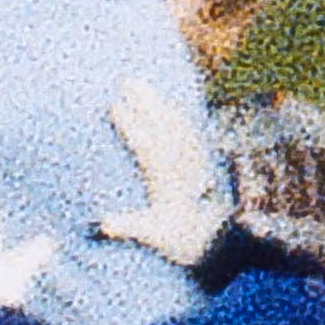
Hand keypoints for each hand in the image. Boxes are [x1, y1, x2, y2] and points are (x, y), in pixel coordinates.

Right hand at [96, 87, 231, 264]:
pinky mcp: (202, 162)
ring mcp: (193, 159)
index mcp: (167, 178)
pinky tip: (169, 106)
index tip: (114, 105)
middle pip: (162, 124)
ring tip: (142, 85)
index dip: (131, 124)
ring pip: (176, 123)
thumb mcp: (156, 236)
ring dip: (159, 103)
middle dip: (145, 101)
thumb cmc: (186, 242)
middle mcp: (182, 163)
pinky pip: (189, 130)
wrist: (223, 244)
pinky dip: (177, 115)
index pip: (146, 145)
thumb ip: (130, 226)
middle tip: (128, 80)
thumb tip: (101, 223)